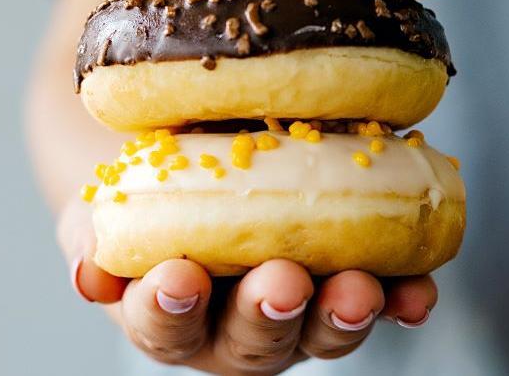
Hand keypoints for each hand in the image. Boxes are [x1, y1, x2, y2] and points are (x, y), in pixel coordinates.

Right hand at [57, 202, 434, 374]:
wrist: (205, 170)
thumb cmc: (151, 195)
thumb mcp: (110, 209)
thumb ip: (97, 235)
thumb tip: (92, 272)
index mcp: (172, 316)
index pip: (164, 326)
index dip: (169, 310)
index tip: (178, 278)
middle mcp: (239, 330)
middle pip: (254, 340)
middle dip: (269, 313)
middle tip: (281, 283)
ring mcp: (303, 317)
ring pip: (323, 331)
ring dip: (342, 314)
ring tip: (356, 289)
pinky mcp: (356, 288)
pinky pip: (385, 302)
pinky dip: (402, 300)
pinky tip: (417, 292)